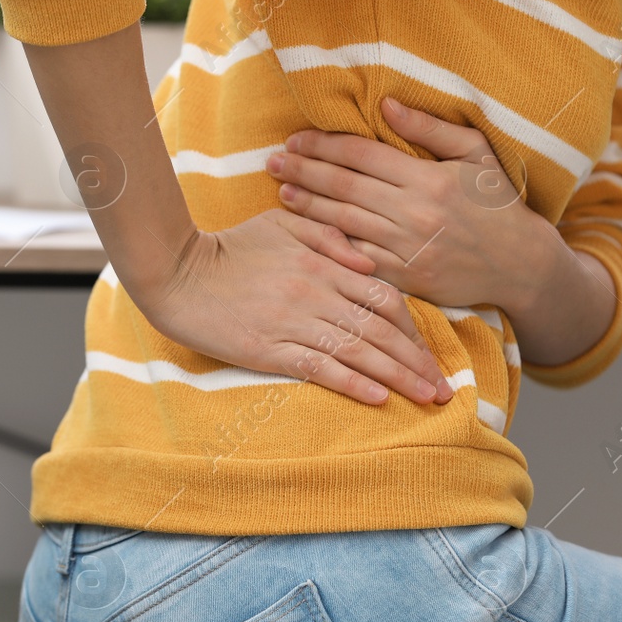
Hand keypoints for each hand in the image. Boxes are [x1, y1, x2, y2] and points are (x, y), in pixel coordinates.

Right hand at [133, 209, 455, 405]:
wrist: (177, 273)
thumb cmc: (230, 247)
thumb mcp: (281, 222)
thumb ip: (327, 233)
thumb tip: (367, 258)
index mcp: (324, 262)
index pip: (384, 297)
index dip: (413, 327)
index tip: (430, 352)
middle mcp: (316, 292)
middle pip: (381, 329)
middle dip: (417, 360)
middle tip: (444, 388)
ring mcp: (294, 321)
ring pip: (359, 351)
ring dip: (398, 377)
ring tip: (426, 398)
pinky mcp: (270, 348)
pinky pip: (321, 367)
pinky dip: (353, 383)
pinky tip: (379, 398)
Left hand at [266, 97, 560, 313]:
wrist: (519, 264)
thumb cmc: (496, 202)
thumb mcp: (474, 153)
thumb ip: (428, 128)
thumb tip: (384, 104)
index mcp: (427, 178)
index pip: (360, 155)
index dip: (323, 145)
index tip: (295, 139)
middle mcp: (413, 213)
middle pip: (343, 187)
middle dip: (303, 172)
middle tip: (273, 162)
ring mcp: (407, 248)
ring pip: (343, 222)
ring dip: (308, 207)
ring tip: (282, 193)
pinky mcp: (405, 278)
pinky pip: (357, 259)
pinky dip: (329, 245)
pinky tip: (306, 234)